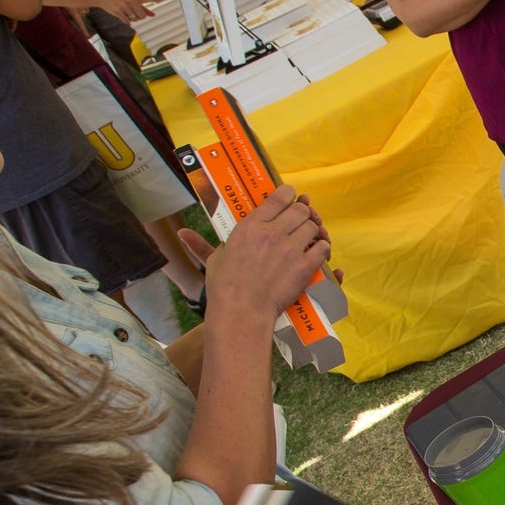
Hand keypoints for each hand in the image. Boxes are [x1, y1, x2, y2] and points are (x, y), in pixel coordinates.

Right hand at [99, 0, 157, 21]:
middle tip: (134, 13)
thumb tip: (153, 14)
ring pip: (134, 19)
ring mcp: (124, 6)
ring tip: (125, 11)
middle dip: (140, 17)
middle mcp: (129, 0)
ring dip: (131, 18)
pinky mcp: (118, 12)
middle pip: (142, 16)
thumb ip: (142, 7)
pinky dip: (126, 21)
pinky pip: (127, 21)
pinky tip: (121, 15)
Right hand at [174, 186, 328, 327]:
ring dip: (314, 230)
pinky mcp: (303, 266)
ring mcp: (289, 249)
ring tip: (310, 237)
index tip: (292, 197)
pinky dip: (322, 248)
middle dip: (304, 213)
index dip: (289, 194)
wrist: (241, 310)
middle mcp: (271, 233)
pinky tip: (318, 252)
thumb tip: (181, 234)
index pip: (278, 198)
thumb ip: (201, 243)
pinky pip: (322, 247)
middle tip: (302, 220)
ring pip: (312, 226)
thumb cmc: (224, 287)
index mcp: (250, 226)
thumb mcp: (212, 260)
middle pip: (300, 210)